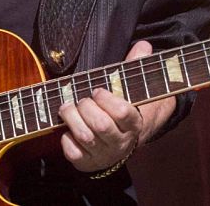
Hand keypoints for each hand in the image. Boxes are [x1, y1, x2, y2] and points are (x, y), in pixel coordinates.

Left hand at [57, 40, 175, 172]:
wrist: (116, 143)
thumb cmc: (118, 109)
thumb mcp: (129, 89)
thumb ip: (136, 66)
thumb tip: (144, 45)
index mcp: (133, 124)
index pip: (123, 113)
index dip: (107, 99)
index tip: (97, 90)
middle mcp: (120, 142)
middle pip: (101, 126)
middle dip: (86, 107)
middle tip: (81, 99)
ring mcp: (103, 154)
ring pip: (85, 137)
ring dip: (71, 118)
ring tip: (67, 107)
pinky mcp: (86, 163)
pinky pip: (72, 152)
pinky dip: (65, 139)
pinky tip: (66, 129)